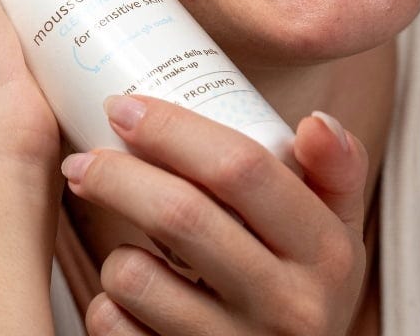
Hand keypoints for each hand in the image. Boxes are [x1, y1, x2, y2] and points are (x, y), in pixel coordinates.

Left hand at [61, 97, 367, 334]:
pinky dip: (107, 305)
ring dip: (113, 249)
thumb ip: (335, 168)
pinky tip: (129, 298)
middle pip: (180, 216)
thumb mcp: (335, 230)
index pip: (241, 168)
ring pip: (137, 277)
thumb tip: (317, 122)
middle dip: (116, 174)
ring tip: (124, 241)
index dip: (171, 128)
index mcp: (326, 253)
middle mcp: (290, 308)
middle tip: (83, 158)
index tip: (123, 106)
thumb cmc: (302, 284)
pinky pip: (116, 328)